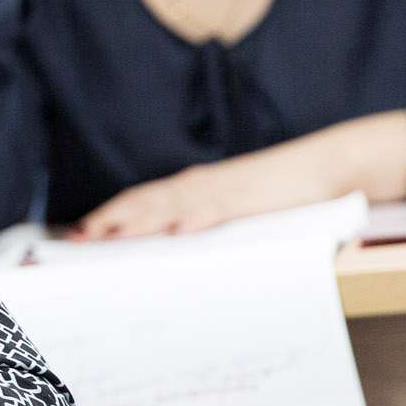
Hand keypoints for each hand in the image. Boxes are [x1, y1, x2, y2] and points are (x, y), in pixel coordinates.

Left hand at [72, 109, 405, 241]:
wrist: (326, 165)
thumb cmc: (280, 189)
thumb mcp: (236, 208)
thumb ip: (206, 219)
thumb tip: (177, 240)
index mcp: (195, 186)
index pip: (144, 200)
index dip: (112, 215)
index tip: (83, 233)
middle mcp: (201, 184)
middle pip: (146, 201)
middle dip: (111, 219)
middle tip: (80, 239)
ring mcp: (224, 189)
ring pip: (172, 205)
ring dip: (139, 220)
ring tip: (111, 236)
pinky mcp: (250, 198)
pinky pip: (218, 209)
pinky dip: (195, 219)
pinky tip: (177, 231)